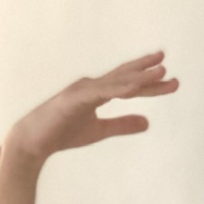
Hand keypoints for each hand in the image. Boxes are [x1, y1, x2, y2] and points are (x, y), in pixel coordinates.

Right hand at [3, 53, 178, 167]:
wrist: (34, 141)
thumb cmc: (63, 133)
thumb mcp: (100, 131)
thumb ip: (123, 125)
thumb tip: (147, 122)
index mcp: (98, 92)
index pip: (128, 85)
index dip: (149, 82)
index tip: (169, 78)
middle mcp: (92, 86)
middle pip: (125, 77)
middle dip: (147, 70)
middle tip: (166, 61)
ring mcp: (83, 90)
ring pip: (117, 82)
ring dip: (139, 76)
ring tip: (160, 70)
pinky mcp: (75, 98)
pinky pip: (101, 93)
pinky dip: (119, 89)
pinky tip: (135, 87)